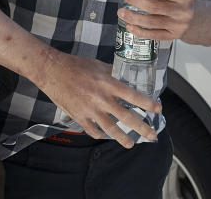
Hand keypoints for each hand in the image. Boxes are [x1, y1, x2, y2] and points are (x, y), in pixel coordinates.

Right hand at [37, 51, 160, 147]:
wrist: (52, 71)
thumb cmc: (76, 65)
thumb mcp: (98, 65)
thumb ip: (112, 74)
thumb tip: (124, 77)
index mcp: (108, 84)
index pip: (133, 96)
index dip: (147, 104)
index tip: (158, 109)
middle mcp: (101, 99)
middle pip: (126, 117)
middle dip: (142, 128)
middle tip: (152, 135)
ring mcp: (90, 110)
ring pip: (111, 129)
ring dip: (123, 138)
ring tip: (131, 144)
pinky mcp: (79, 117)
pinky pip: (93, 130)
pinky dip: (100, 135)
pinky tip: (105, 136)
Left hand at [118, 0, 194, 41]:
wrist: (196, 18)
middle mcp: (182, 11)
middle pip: (156, 7)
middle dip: (138, 2)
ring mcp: (178, 25)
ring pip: (152, 22)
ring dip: (134, 17)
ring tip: (121, 11)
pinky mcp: (172, 36)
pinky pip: (154, 35)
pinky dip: (140, 31)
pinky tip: (129, 25)